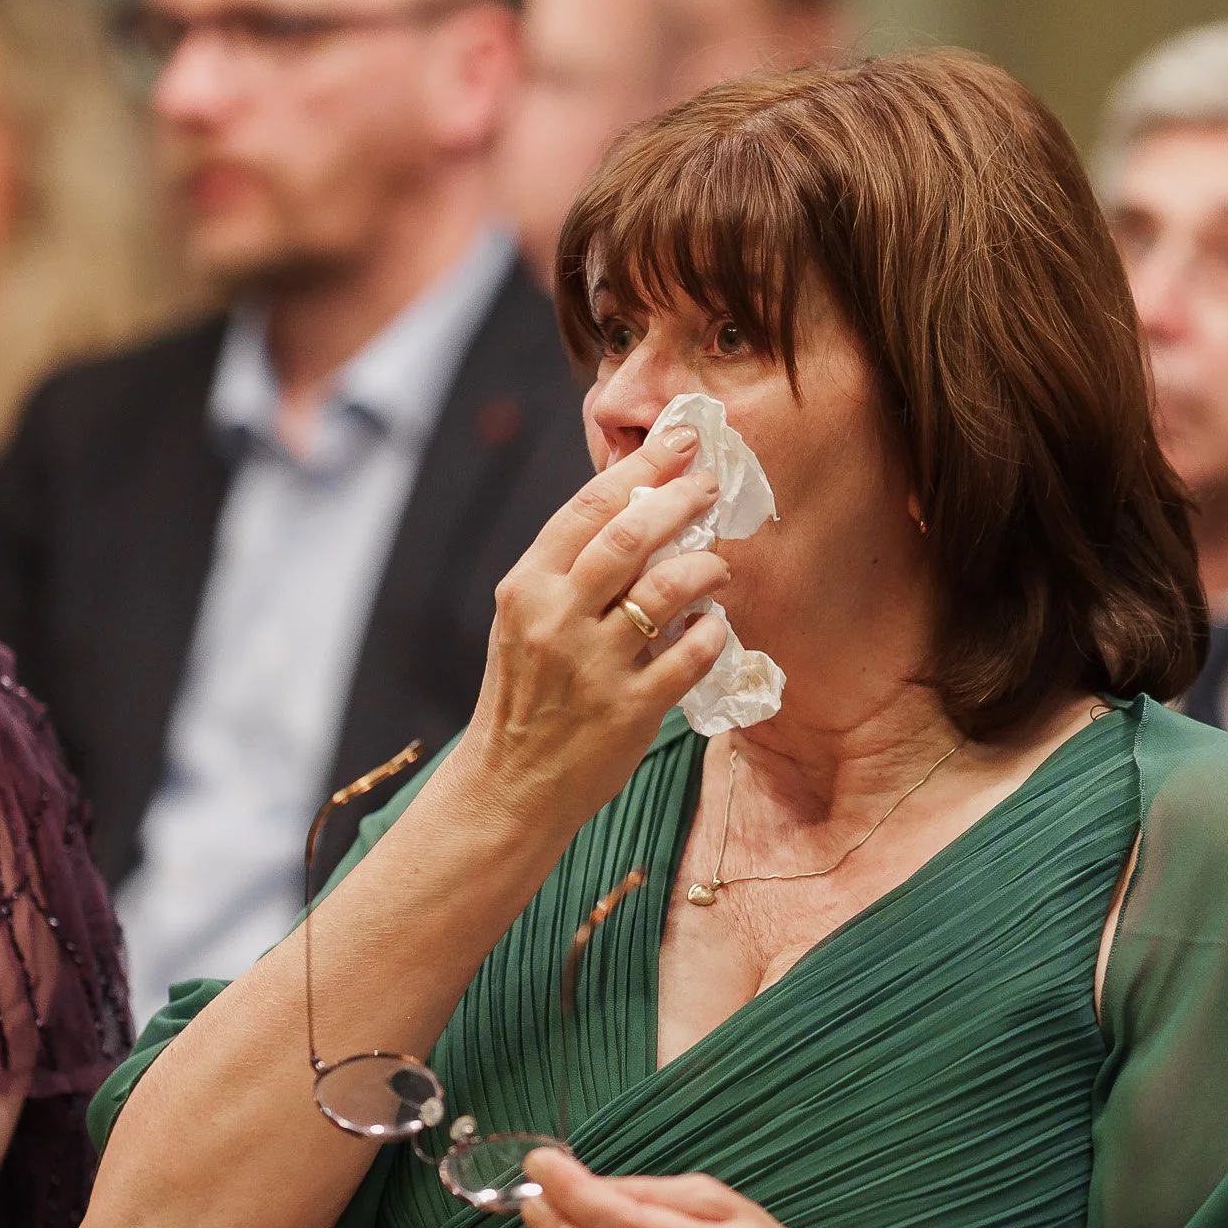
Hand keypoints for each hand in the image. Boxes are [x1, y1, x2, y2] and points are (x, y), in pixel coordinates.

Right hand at [452, 424, 732, 831]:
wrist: (509, 786)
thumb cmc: (525, 696)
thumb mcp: (525, 620)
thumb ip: (570, 571)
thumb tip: (636, 507)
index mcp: (527, 586)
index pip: (589, 507)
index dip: (643, 466)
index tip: (682, 442)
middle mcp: (555, 618)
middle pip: (632, 535)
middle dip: (681, 500)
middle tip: (712, 487)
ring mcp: (593, 666)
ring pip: (667, 589)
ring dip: (705, 566)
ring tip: (718, 564)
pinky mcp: (628, 711)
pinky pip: (690, 655)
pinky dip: (712, 632)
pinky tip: (716, 625)